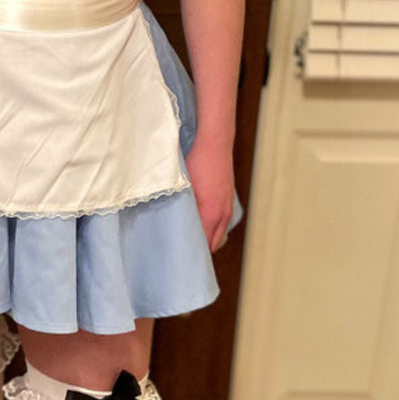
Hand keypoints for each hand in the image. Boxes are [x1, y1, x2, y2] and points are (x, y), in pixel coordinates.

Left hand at [184, 140, 234, 254]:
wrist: (215, 142)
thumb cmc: (196, 162)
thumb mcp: (183, 187)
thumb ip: (180, 208)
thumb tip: (170, 225)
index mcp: (211, 214)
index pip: (202, 245)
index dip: (190, 252)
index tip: (177, 257)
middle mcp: (223, 214)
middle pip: (212, 245)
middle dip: (199, 250)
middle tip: (180, 251)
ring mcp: (228, 207)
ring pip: (219, 235)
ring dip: (207, 239)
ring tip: (189, 240)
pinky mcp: (228, 200)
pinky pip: (223, 223)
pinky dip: (213, 228)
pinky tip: (201, 223)